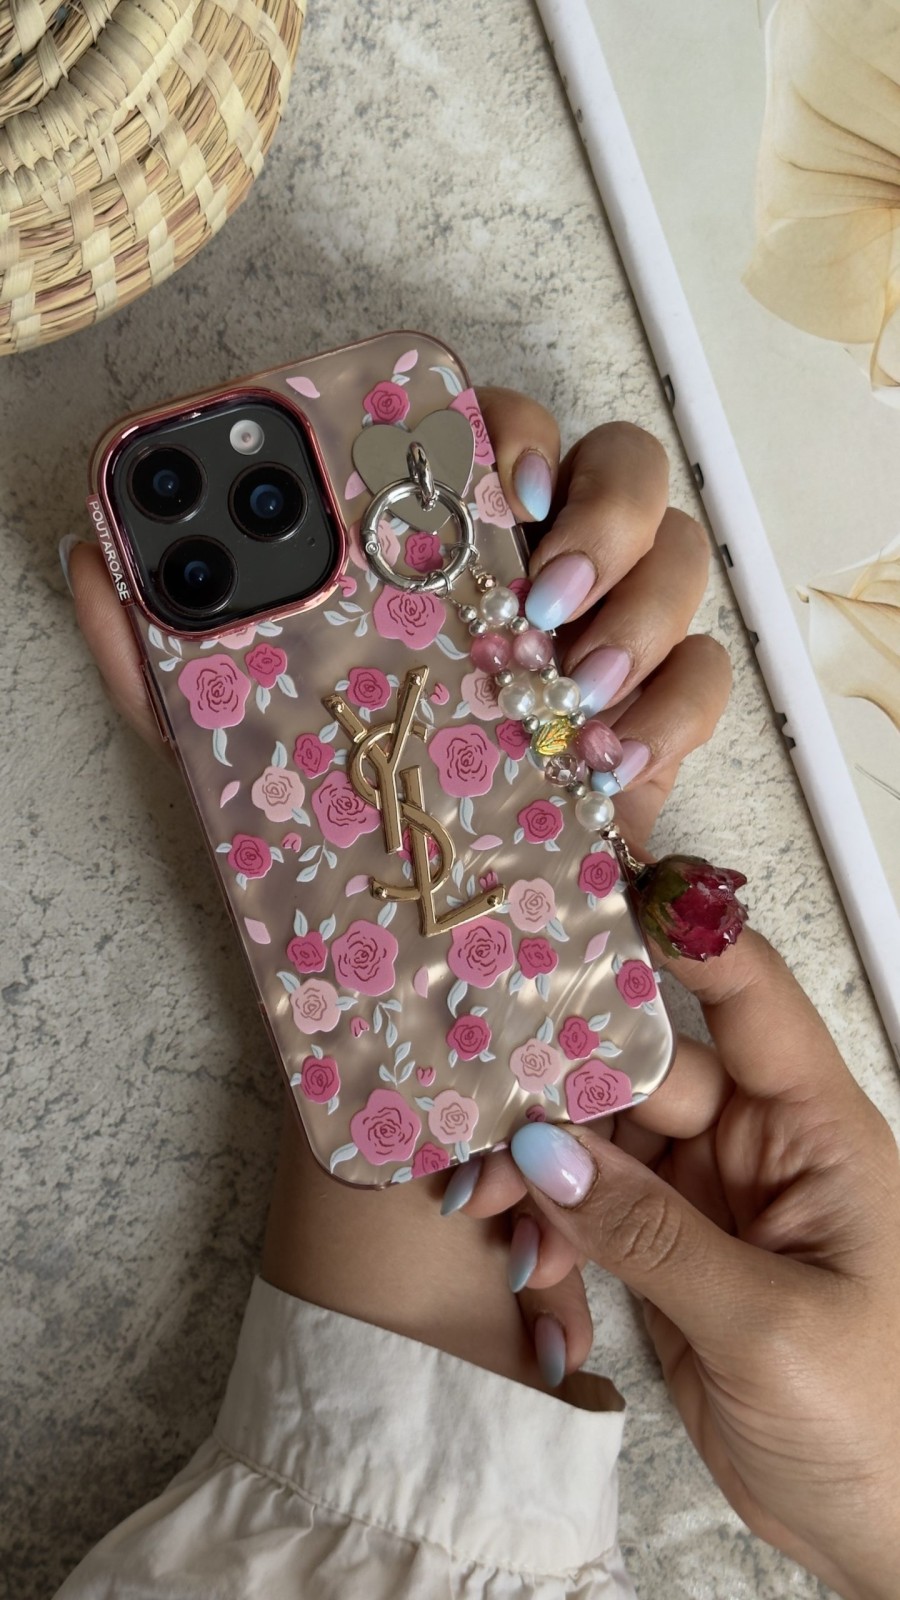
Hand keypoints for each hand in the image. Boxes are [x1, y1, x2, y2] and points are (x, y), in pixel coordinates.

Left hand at [64, 387, 729, 1381]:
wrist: (408, 961)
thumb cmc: (320, 829)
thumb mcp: (225, 745)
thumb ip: (159, 653)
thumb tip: (91, 555)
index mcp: (435, 552)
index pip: (491, 432)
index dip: (511, 429)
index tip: (493, 483)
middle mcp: (526, 579)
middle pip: (615, 468)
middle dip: (603, 511)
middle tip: (540, 596)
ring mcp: (595, 648)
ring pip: (677, 558)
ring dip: (648, 604)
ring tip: (577, 685)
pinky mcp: (644, 731)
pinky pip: (704, 680)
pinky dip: (676, 706)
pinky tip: (614, 756)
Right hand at [492, 930, 899, 1598]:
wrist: (888, 1541)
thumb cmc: (882, 1427)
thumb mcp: (767, 1328)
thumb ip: (651, 1234)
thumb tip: (546, 1149)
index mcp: (818, 1131)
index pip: (749, 995)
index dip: (678, 933)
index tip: (595, 888)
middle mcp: (762, 1148)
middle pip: (645, 1071)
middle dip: (556, 1084)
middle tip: (470, 1100)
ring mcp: (713, 1203)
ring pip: (604, 1143)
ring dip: (536, 1163)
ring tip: (477, 1199)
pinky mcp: (675, 1258)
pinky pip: (593, 1212)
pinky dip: (547, 1226)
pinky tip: (520, 1257)